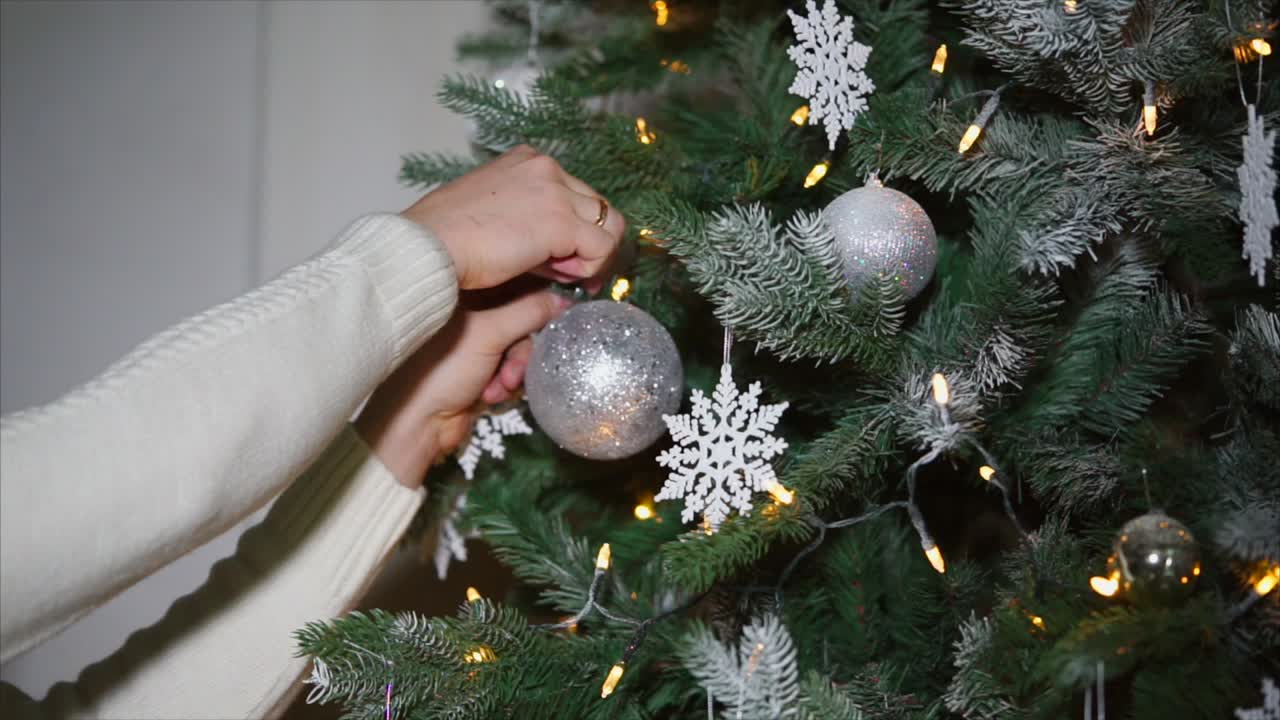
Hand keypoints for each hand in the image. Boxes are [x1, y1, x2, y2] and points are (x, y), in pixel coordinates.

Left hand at [354, 282, 572, 488]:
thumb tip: (565, 300)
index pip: (511, 283)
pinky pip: (508, 367)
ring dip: (515, 368)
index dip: (537, 295)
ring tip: (502, 386)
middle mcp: (468, 312)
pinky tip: (492, 395)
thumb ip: (530, 313)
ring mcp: (472, 342)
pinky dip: (505, 382)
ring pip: (517, 346)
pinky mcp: (477, 369)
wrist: (414, 424)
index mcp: (463, 291)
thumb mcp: (490, 335)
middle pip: (520, 318)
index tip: (562, 307)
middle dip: (523, 347)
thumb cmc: (442, 368)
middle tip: (518, 365)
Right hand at [402, 145, 624, 291]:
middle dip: (587, 242)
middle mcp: (546, 167)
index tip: (558, 257)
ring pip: (608, 225)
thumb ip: (526, 220)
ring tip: (566, 276)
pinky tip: (563, 277)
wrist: (429, 246)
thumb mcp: (491, 213)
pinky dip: (590, 268)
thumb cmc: (445, 236)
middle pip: (597, 206)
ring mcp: (556, 193)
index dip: (572, 228)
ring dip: (593, 255)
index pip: (573, 192)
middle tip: (569, 272)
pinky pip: (602, 248)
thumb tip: (553, 252)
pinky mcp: (561, 223)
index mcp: (527, 160)